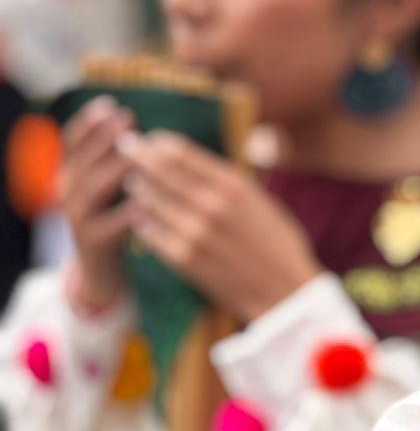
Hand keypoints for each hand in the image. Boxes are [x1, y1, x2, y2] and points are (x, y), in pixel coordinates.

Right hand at [60, 96, 135, 312]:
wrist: (102, 270)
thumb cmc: (113, 216)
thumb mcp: (109, 185)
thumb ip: (115, 159)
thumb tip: (135, 123)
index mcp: (71, 174)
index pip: (71, 141)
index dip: (88, 122)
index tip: (110, 104)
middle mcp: (67, 194)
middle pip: (82, 161)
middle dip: (104, 138)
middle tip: (127, 119)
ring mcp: (78, 219)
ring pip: (94, 190)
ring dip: (116, 168)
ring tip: (139, 154)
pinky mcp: (94, 242)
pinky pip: (111, 225)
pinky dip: (129, 211)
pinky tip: (149, 199)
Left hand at [123, 133, 320, 323]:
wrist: (282, 290)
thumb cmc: (276, 243)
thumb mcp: (259, 200)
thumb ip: (226, 181)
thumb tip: (190, 160)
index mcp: (233, 186)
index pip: (182, 153)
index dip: (160, 142)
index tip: (151, 139)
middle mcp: (211, 205)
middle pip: (160, 170)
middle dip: (138, 155)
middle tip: (125, 147)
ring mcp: (194, 232)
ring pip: (149, 199)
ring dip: (138, 186)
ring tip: (133, 182)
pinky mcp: (183, 258)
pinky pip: (149, 231)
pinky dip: (143, 219)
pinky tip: (142, 215)